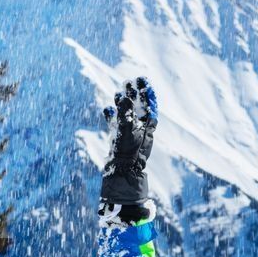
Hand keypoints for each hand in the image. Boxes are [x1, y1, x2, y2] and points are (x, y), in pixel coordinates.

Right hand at [99, 77, 157, 217]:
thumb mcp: (127, 132)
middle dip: (135, 95)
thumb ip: (125, 114)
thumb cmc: (128, 155)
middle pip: (139, 108)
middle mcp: (139, 131)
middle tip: (131, 80)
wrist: (122, 176)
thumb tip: (124, 96)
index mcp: (147, 129)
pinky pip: (115, 125)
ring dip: (123, 103)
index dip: (147, 94)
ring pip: (127, 115)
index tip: (143, 81)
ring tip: (119, 90)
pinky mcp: (118, 141)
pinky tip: (107, 108)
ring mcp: (129, 135)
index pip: (150, 107)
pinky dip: (112, 116)